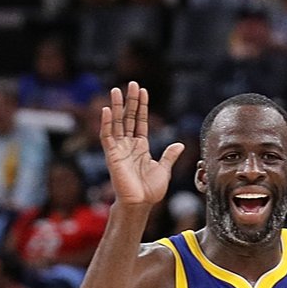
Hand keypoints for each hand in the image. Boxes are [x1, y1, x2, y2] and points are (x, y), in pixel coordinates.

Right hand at [100, 82, 184, 208]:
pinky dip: (106, 123)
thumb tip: (180, 144)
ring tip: (116, 90)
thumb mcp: (164, 170)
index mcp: (141, 147)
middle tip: (132, 83)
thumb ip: (169, 156)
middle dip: (130, 101)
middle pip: (129, 118)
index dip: (142, 107)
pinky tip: (107, 110)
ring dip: (116, 107)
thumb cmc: (151, 191)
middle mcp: (129, 145)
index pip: (140, 121)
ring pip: (117, 123)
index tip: (143, 91)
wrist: (141, 204)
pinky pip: (107, 136)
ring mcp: (119, 149)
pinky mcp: (111, 155)